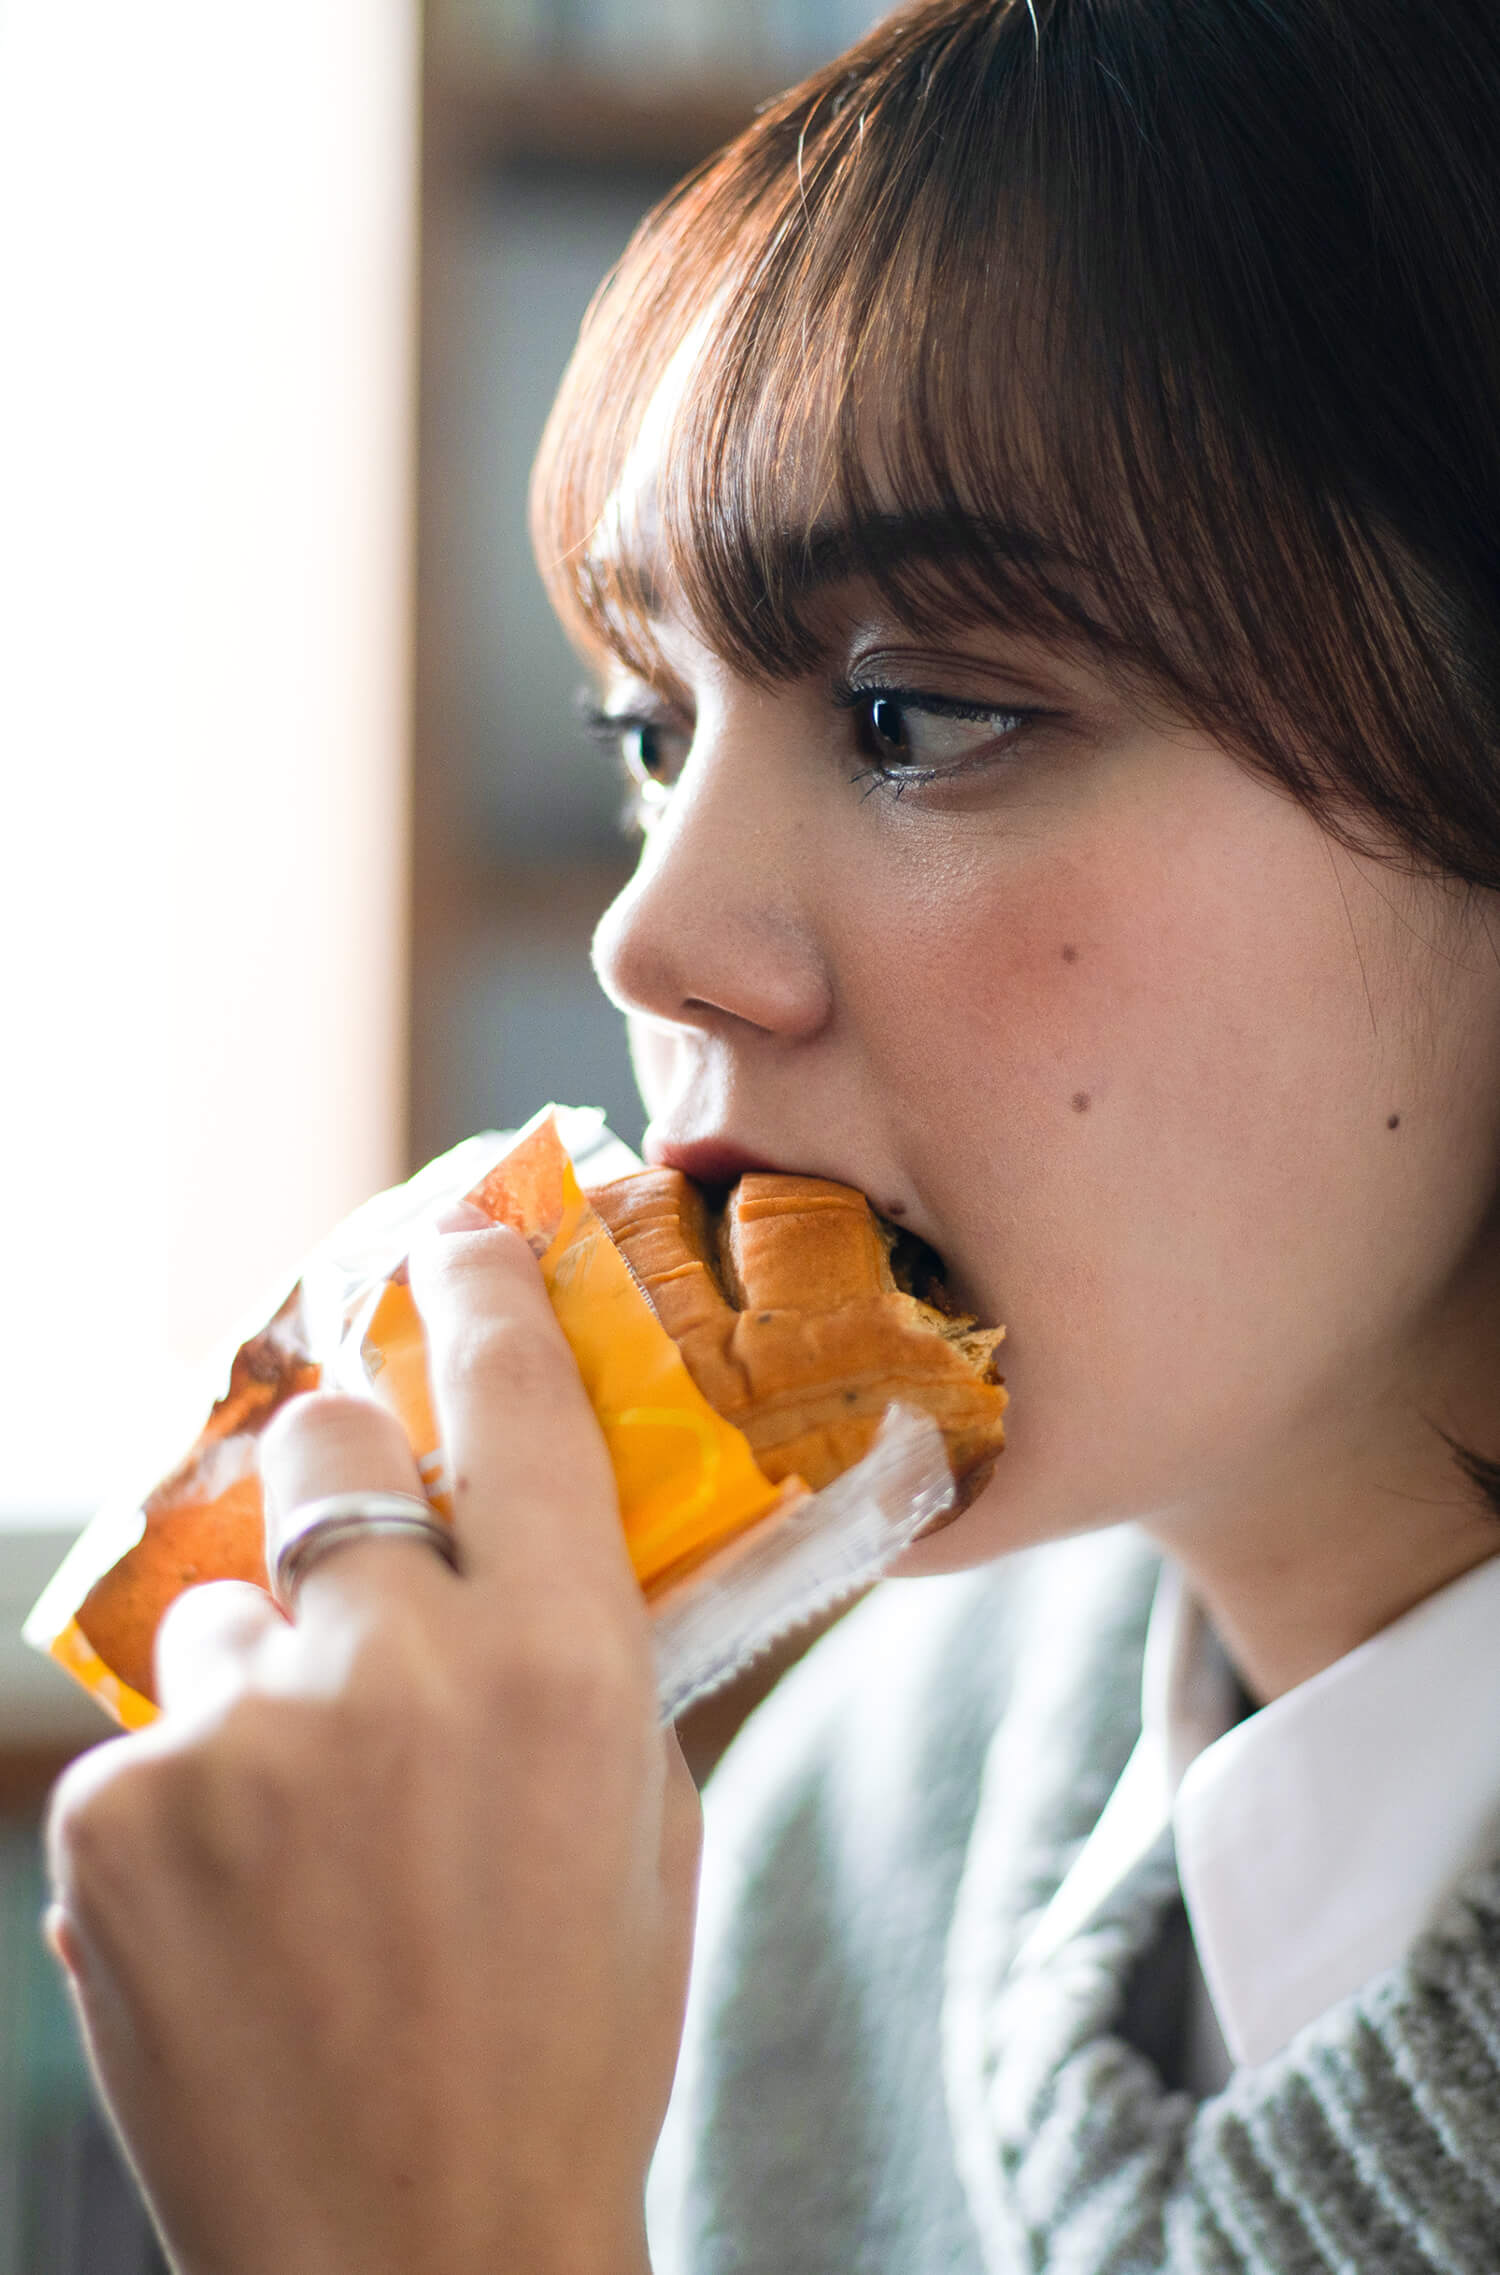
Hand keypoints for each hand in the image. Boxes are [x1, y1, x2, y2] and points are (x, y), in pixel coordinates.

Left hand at [46, 1217, 700, 2274]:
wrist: (417, 2248)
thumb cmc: (569, 2032)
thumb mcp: (648, 1819)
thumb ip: (587, 1652)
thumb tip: (533, 1526)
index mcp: (560, 1656)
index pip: (510, 1393)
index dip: (479, 1290)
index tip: (454, 1239)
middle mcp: (394, 1663)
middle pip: (322, 1436)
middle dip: (339, 1469)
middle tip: (355, 1551)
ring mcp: (242, 1734)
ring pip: (226, 1607)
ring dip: (265, 1675)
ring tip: (307, 1830)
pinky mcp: (119, 1815)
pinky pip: (155, 1739)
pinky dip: (196, 1796)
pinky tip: (246, 1908)